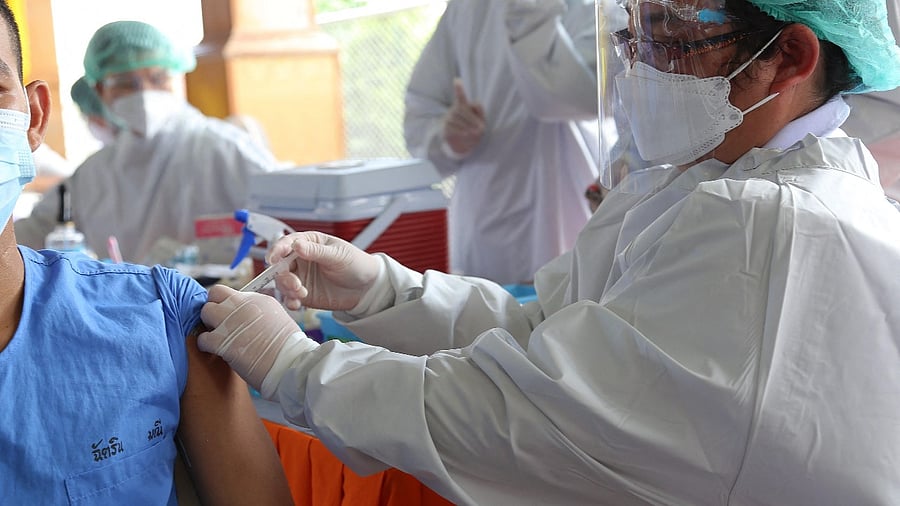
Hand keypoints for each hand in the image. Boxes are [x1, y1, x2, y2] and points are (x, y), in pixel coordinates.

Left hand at [199, 285, 318, 396]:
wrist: (290, 363)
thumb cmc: (288, 347)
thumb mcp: (277, 318)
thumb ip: (259, 312)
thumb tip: (246, 317)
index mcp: (257, 299)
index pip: (231, 293)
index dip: (228, 304)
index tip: (230, 317)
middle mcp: (242, 305)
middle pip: (214, 294)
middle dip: (214, 307)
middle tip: (219, 323)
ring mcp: (230, 321)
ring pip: (205, 312)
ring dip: (209, 325)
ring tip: (217, 337)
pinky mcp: (222, 341)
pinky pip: (202, 338)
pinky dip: (206, 345)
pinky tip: (216, 351)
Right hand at [266, 231, 381, 310]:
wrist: (366, 288)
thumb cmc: (355, 264)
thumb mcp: (338, 255)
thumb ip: (316, 252)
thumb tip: (296, 245)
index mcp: (308, 243)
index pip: (287, 243)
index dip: (277, 250)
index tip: (273, 259)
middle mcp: (300, 259)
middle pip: (280, 265)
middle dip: (283, 275)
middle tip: (295, 284)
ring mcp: (300, 277)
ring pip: (282, 282)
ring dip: (287, 289)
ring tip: (302, 294)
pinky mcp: (303, 294)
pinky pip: (289, 297)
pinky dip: (290, 301)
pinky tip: (297, 304)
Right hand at [443, 78, 485, 156]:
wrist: (463, 144)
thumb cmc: (474, 129)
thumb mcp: (481, 121)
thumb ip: (480, 111)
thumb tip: (476, 102)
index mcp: (463, 106)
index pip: (460, 96)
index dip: (459, 89)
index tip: (457, 80)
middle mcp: (454, 110)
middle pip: (462, 110)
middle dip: (472, 119)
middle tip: (481, 128)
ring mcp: (448, 118)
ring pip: (456, 118)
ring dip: (467, 126)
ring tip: (474, 133)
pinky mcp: (445, 128)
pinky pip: (452, 127)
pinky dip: (460, 131)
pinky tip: (466, 134)